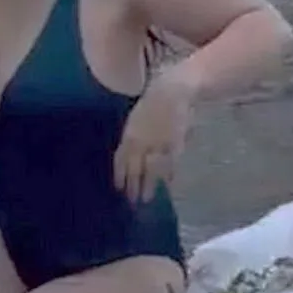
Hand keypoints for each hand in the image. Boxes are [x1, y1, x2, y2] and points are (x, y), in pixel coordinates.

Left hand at [113, 68, 194, 202]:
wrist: (172, 91)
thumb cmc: (153, 102)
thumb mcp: (136, 119)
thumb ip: (133, 138)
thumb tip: (128, 154)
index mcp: (129, 134)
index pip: (121, 159)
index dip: (119, 174)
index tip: (118, 188)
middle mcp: (140, 141)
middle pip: (134, 168)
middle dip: (132, 185)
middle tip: (132, 201)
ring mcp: (158, 144)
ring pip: (151, 169)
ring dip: (149, 185)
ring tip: (147, 199)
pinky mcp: (174, 143)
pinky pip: (170, 162)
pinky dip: (169, 174)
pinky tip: (168, 184)